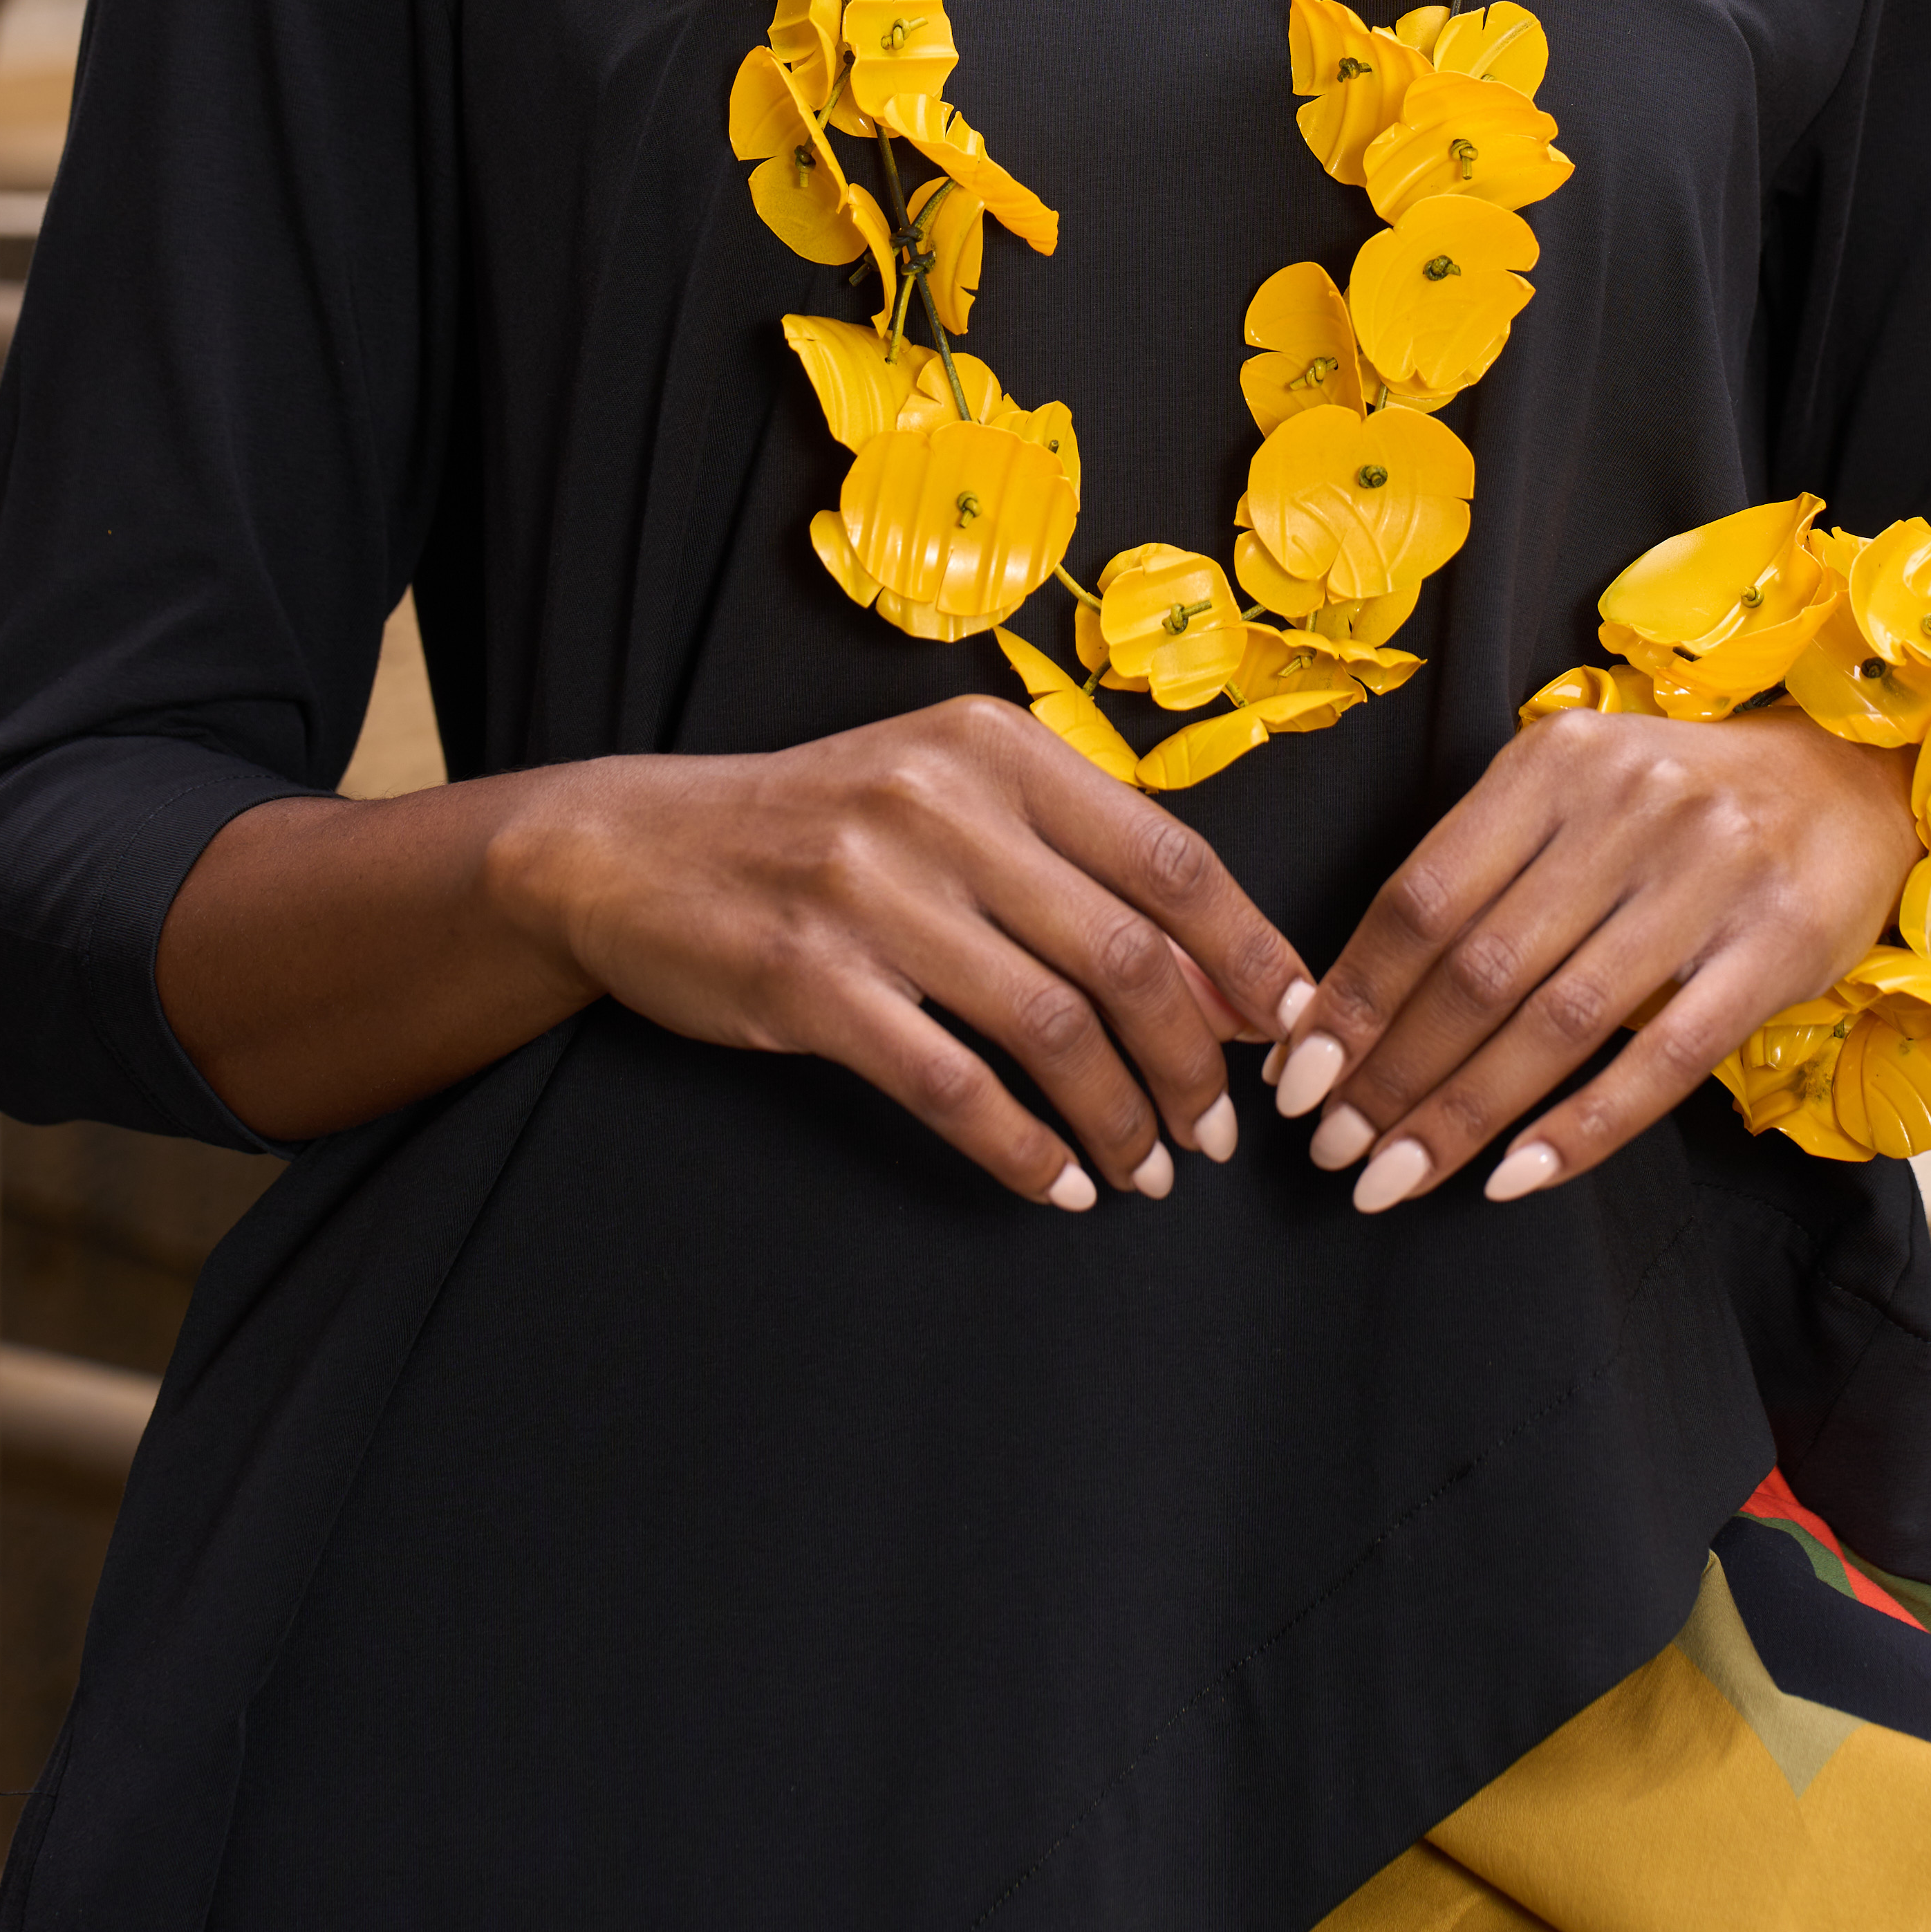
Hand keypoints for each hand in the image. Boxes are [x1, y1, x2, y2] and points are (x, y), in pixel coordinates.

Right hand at [492, 695, 1308, 1212]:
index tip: (1296, 1029)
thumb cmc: (826, 827)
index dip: (1250, 953)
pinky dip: (1022, 1149)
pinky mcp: (810, 980)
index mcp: (995, 748)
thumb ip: (1082, 864)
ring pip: (1051, 1027)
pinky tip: (1056, 1183)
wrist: (634, 849)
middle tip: (1221, 1129)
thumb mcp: (952, 798)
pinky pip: (951, 1085)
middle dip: (1195, 1060)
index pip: (1171, 856)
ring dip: (1120, 1117)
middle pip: (1127, 952)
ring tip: (1148, 1169)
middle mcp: (939, 803)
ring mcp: (870, 891)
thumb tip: (1227, 980)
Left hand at [1264, 704, 1916, 1212]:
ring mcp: (1707, 876)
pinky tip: (1514, 1178)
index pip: (1421, 895)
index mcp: (1553, 761)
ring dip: (1463, 1115)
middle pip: (1478, 968)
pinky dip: (1581, 1128)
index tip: (1296, 1076)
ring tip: (1394, 1177)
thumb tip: (1351, 998)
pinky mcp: (1774, 948)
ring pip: (1558, 1022)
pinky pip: (1662, 1060)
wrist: (1847, 777)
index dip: (1350, 994)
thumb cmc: (1676, 802)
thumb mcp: (1572, 791)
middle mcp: (1626, 806)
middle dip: (1391, 1072)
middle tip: (1333, 1149)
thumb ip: (1481, 868)